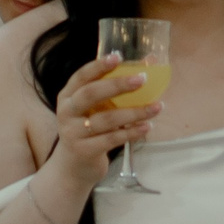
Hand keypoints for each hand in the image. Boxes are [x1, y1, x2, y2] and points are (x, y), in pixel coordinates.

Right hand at [49, 53, 161, 191]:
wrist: (74, 167)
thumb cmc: (89, 130)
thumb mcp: (94, 108)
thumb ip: (114, 88)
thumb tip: (149, 62)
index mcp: (68, 96)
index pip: (81, 76)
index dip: (98, 66)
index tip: (118, 57)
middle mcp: (67, 112)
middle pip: (91, 94)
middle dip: (117, 85)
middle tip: (142, 79)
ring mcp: (73, 133)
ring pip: (106, 119)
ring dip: (134, 112)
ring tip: (156, 107)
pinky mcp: (84, 151)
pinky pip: (112, 139)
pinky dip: (131, 133)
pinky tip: (147, 127)